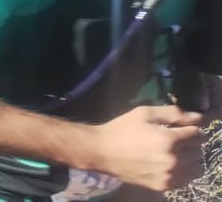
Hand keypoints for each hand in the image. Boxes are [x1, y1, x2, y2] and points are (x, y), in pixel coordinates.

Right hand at [90, 105, 204, 190]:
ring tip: (170, 153)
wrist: (101, 152)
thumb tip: (197, 117)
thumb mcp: (144, 113)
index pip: (195, 132)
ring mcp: (169, 175)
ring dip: (186, 158)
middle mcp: (173, 159)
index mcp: (169, 139)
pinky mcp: (163, 185)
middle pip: (197, 149)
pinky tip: (166, 164)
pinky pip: (185, 179)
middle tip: (171, 140)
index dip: (187, 128)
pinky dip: (181, 171)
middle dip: (187, 142)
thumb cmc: (121, 129)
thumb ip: (173, 113)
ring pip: (194, 165)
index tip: (176, 128)